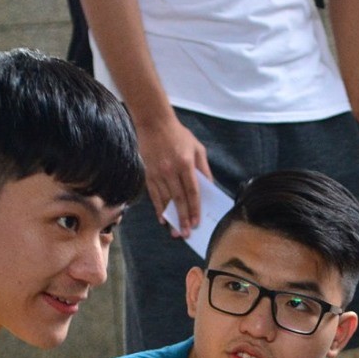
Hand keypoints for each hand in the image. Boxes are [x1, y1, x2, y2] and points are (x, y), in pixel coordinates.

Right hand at [134, 113, 209, 236]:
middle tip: (186, 234)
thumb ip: (203, 168)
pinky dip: (158, 208)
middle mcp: (171, 171)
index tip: (196, 222)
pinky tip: (162, 219)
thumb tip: (209, 187)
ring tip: (175, 232)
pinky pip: (154, 195)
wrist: (154, 123)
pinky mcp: (148, 174)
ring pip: (165, 200)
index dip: (194, 208)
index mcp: (185, 164)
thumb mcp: (197, 148)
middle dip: (183, 218)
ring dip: (171, 218)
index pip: (192, 191)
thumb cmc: (178, 135)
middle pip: (178, 199)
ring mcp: (158, 174)